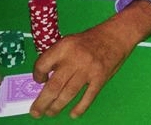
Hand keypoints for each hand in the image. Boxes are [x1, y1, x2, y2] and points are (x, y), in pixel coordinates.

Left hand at [30, 0, 150, 117]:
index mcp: (64, 47)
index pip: (43, 65)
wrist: (115, 36)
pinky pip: (88, 96)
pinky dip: (80, 107)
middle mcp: (74, 58)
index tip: (39, 81)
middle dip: (42, 102)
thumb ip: (57, 58)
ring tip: (50, 113)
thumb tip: (45, 79)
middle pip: (54, 85)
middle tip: (36, 112)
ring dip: (57, 106)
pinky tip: (73, 114)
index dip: (37, 76)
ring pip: (68, 93)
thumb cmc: (90, 40)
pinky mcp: (100, 78)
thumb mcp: (70, 42)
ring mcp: (88, 69)